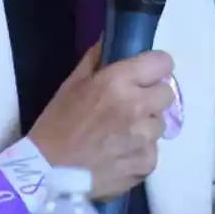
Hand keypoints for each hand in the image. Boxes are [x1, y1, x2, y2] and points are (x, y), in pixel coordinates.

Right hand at [28, 42, 174, 200]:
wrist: (48, 172)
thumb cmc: (56, 123)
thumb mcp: (72, 84)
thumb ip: (96, 60)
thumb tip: (111, 41)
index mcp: (118, 82)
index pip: (162, 62)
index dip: (155, 66)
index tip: (146, 73)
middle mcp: (137, 107)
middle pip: (167, 93)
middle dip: (152, 96)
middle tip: (132, 104)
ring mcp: (145, 138)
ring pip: (159, 123)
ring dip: (145, 125)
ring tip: (122, 134)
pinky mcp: (146, 164)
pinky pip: (153, 150)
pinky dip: (140, 151)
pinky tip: (120, 154)